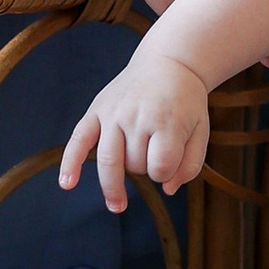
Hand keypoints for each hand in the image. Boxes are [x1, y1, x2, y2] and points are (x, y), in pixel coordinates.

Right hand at [60, 54, 209, 207]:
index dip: (166, 173)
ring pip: (110, 161)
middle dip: (146, 169)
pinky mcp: (97, 110)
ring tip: (118, 205)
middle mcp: (137, 116)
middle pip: (135, 165)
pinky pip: (78, 140)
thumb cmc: (186, 102)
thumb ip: (190, 164)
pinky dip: (71, 163)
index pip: (160, 167)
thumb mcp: (201, 131)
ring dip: (113, 187)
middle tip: (155, 154)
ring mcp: (114, 112)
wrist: (169, 63)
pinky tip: (67, 183)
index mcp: (167, 120)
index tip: (172, 164)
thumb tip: (167, 189)